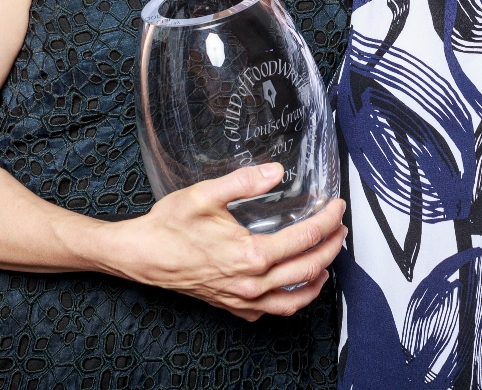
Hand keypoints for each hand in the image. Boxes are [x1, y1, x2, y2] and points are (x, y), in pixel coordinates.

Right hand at [108, 163, 346, 321]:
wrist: (141, 255)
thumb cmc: (170, 225)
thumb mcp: (205, 194)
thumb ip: (244, 181)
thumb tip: (277, 170)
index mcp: (251, 255)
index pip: (305, 238)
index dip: (327, 221)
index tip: (338, 207)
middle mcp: (251, 283)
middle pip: (308, 268)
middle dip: (331, 247)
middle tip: (340, 229)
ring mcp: (242, 299)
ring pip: (294, 300)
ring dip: (317, 280)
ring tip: (327, 261)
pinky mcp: (232, 306)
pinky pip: (271, 312)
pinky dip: (290, 300)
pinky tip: (292, 285)